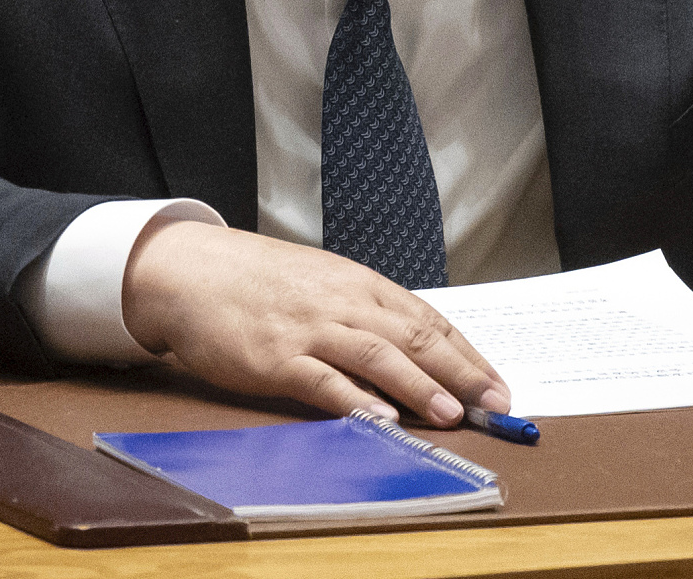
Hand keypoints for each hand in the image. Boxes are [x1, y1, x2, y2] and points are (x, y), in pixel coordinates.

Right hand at [123, 221, 510, 424]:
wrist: (194, 272)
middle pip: (414, 336)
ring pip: (377, 356)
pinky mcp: (276, 357)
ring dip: (418, 387)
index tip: (497, 383)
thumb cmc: (262, 282)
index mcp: (360, 285)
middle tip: (495, 403)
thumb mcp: (324, 284)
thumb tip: (417, 352)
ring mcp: (310, 329)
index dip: (467, 354)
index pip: (428, 318)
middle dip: (460, 372)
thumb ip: (367, 314)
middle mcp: (343, 303)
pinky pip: (322, 380)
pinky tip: (381, 420)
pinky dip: (355, 400)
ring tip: (450, 413)